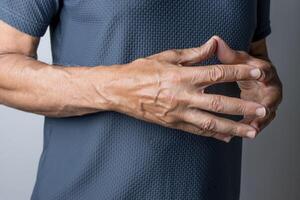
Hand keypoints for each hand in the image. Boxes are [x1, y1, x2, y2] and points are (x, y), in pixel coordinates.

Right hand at [109, 37, 265, 141]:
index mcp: (182, 76)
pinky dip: (213, 135)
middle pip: (219, 103)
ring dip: (233, 128)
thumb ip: (193, 54)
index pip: (217, 73)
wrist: (118, 90)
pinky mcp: (172, 124)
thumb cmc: (140, 71)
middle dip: (243, 107)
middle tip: (262, 111)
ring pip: (210, 123)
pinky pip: (196, 131)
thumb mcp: (166, 57)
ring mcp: (178, 112)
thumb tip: (213, 45)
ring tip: (251, 131)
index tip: (256, 72)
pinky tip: (227, 138)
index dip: (239, 72)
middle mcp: (182, 96)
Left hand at [213, 36, 282, 138]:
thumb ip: (228, 54)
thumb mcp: (238, 59)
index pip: (266, 71)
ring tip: (251, 131)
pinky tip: (239, 135)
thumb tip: (215, 40)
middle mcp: (270, 88)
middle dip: (265, 106)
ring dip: (259, 122)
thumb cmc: (244, 66)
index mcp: (265, 72)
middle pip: (271, 97)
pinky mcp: (261, 113)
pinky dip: (250, 128)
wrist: (254, 76)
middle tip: (261, 114)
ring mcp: (267, 102)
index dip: (264, 73)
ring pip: (266, 114)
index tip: (261, 76)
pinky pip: (257, 122)